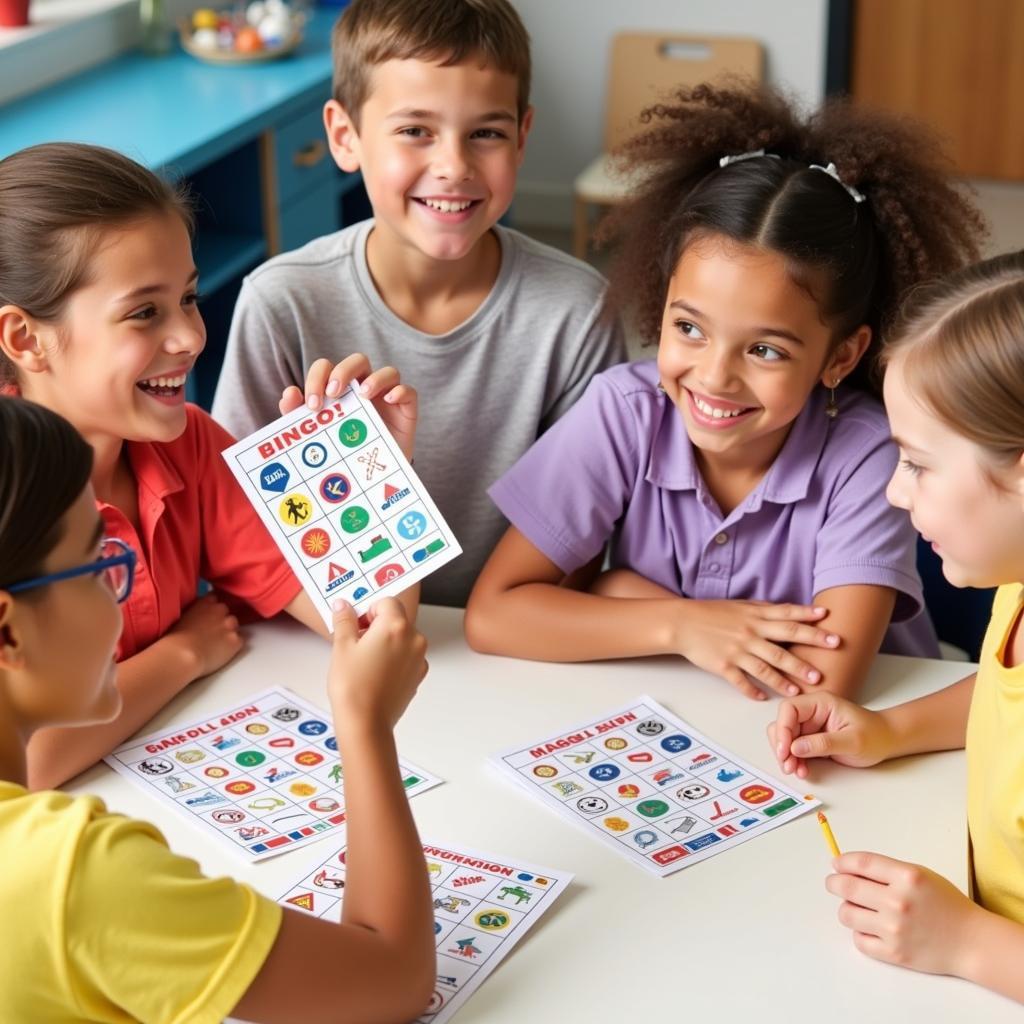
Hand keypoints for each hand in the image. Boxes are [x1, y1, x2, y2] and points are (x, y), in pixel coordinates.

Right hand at [167, 594, 242, 679]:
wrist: (182, 655)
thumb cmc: (175, 639)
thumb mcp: (182, 616)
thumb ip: (194, 611)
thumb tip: (197, 615)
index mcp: (206, 602)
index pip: (214, 599)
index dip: (211, 609)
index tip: (207, 617)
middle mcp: (221, 610)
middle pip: (227, 613)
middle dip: (221, 621)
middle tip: (211, 633)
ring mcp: (231, 625)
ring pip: (235, 626)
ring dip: (228, 632)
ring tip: (216, 644)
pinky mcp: (236, 641)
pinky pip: (239, 642)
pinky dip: (233, 646)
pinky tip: (221, 652)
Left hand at [279, 354, 416, 460]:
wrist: (372, 479)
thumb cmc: (344, 452)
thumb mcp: (319, 436)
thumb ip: (299, 416)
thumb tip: (289, 393)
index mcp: (341, 388)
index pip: (327, 368)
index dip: (317, 378)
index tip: (311, 405)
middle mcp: (365, 387)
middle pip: (358, 361)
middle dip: (343, 372)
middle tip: (333, 393)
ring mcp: (388, 396)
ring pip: (388, 371)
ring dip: (375, 379)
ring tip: (364, 396)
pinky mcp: (407, 409)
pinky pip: (408, 391)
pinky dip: (399, 391)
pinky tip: (389, 400)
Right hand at [327, 598, 427, 732]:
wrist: (366, 722)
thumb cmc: (353, 686)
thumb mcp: (342, 647)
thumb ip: (344, 620)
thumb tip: (343, 605)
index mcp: (396, 626)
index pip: (387, 602)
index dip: (369, 610)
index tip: (356, 624)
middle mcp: (414, 639)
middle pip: (396, 619)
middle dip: (377, 626)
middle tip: (356, 643)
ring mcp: (419, 658)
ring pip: (402, 638)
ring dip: (386, 642)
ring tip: (365, 661)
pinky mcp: (418, 675)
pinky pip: (407, 656)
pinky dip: (394, 658)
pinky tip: (376, 673)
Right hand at [674, 599, 839, 699]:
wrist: (683, 622)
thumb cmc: (712, 613)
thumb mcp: (741, 606)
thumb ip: (765, 610)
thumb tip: (790, 611)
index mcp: (755, 616)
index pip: (787, 615)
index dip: (808, 616)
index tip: (828, 618)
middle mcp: (750, 633)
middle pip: (784, 642)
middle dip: (809, 649)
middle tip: (830, 656)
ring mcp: (737, 650)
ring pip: (766, 666)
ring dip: (785, 678)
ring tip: (802, 688)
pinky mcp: (724, 666)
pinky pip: (741, 681)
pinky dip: (752, 690)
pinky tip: (762, 698)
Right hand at [768, 692, 894, 777]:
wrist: (887, 741)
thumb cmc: (875, 736)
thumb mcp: (853, 741)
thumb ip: (824, 743)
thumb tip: (795, 748)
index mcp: (820, 703)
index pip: (789, 709)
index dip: (782, 729)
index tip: (785, 751)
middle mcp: (811, 712)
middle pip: (782, 724)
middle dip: (782, 746)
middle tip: (788, 766)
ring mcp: (810, 726)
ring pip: (785, 738)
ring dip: (786, 755)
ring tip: (796, 770)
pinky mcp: (811, 739)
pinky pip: (794, 749)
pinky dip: (794, 760)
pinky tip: (802, 770)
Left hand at [827, 852, 979, 976]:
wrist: (971, 941)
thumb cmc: (945, 904)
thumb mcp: (919, 875)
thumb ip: (886, 871)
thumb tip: (848, 868)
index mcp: (907, 877)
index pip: (861, 863)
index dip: (842, 862)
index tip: (835, 864)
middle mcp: (898, 902)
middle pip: (847, 887)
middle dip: (834, 883)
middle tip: (833, 883)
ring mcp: (895, 929)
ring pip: (847, 914)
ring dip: (847, 909)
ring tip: (857, 908)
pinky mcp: (894, 953)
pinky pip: (859, 940)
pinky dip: (860, 933)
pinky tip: (870, 928)